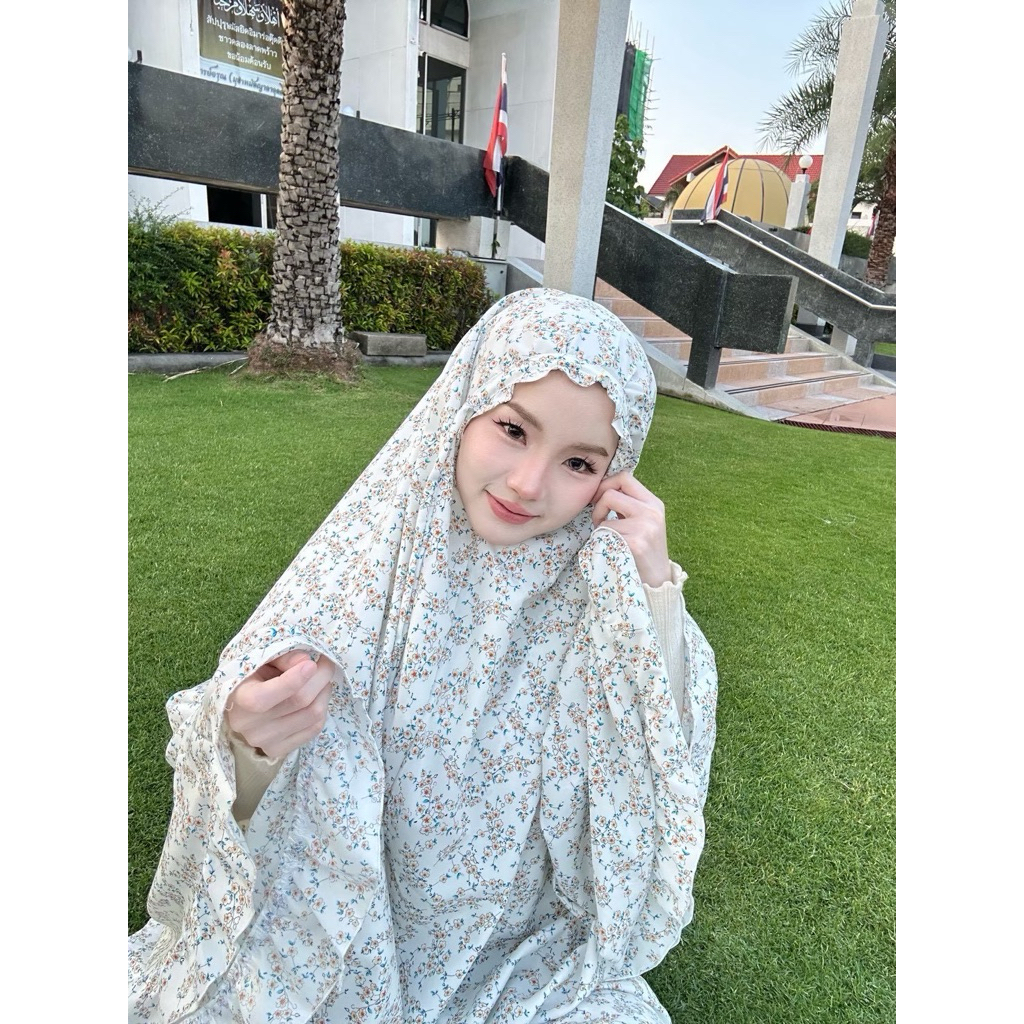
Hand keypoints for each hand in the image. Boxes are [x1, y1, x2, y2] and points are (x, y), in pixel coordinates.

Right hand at [224, 649, 335, 759]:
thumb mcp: (261, 659)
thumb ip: (283, 658)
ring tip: (322, 679)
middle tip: (326, 663)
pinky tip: (317, 697)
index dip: (292, 680)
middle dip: (320, 677)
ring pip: (312, 715)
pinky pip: (314, 728)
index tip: (311, 663)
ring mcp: (265, 741)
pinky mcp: (279, 749)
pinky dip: (323, 709)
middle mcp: (250, 725)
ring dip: (325, 692)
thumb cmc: (252, 676)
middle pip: (299, 701)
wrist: (241, 707)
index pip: (264, 697)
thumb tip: (306, 661)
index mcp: (239, 699)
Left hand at [591, 472, 671, 586]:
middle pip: (611, 493)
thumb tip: (602, 489)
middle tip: (599, 520)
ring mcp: (644, 527)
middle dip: (598, 506)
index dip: (606, 484)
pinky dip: (602, 542)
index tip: (598, 498)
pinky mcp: (635, 543)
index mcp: (653, 503)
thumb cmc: (644, 551)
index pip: (624, 477)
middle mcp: (651, 512)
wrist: (657, 581)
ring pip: (605, 516)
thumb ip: (629, 505)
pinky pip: (605, 534)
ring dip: (600, 528)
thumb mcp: (644, 522)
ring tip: (609, 539)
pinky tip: (612, 550)